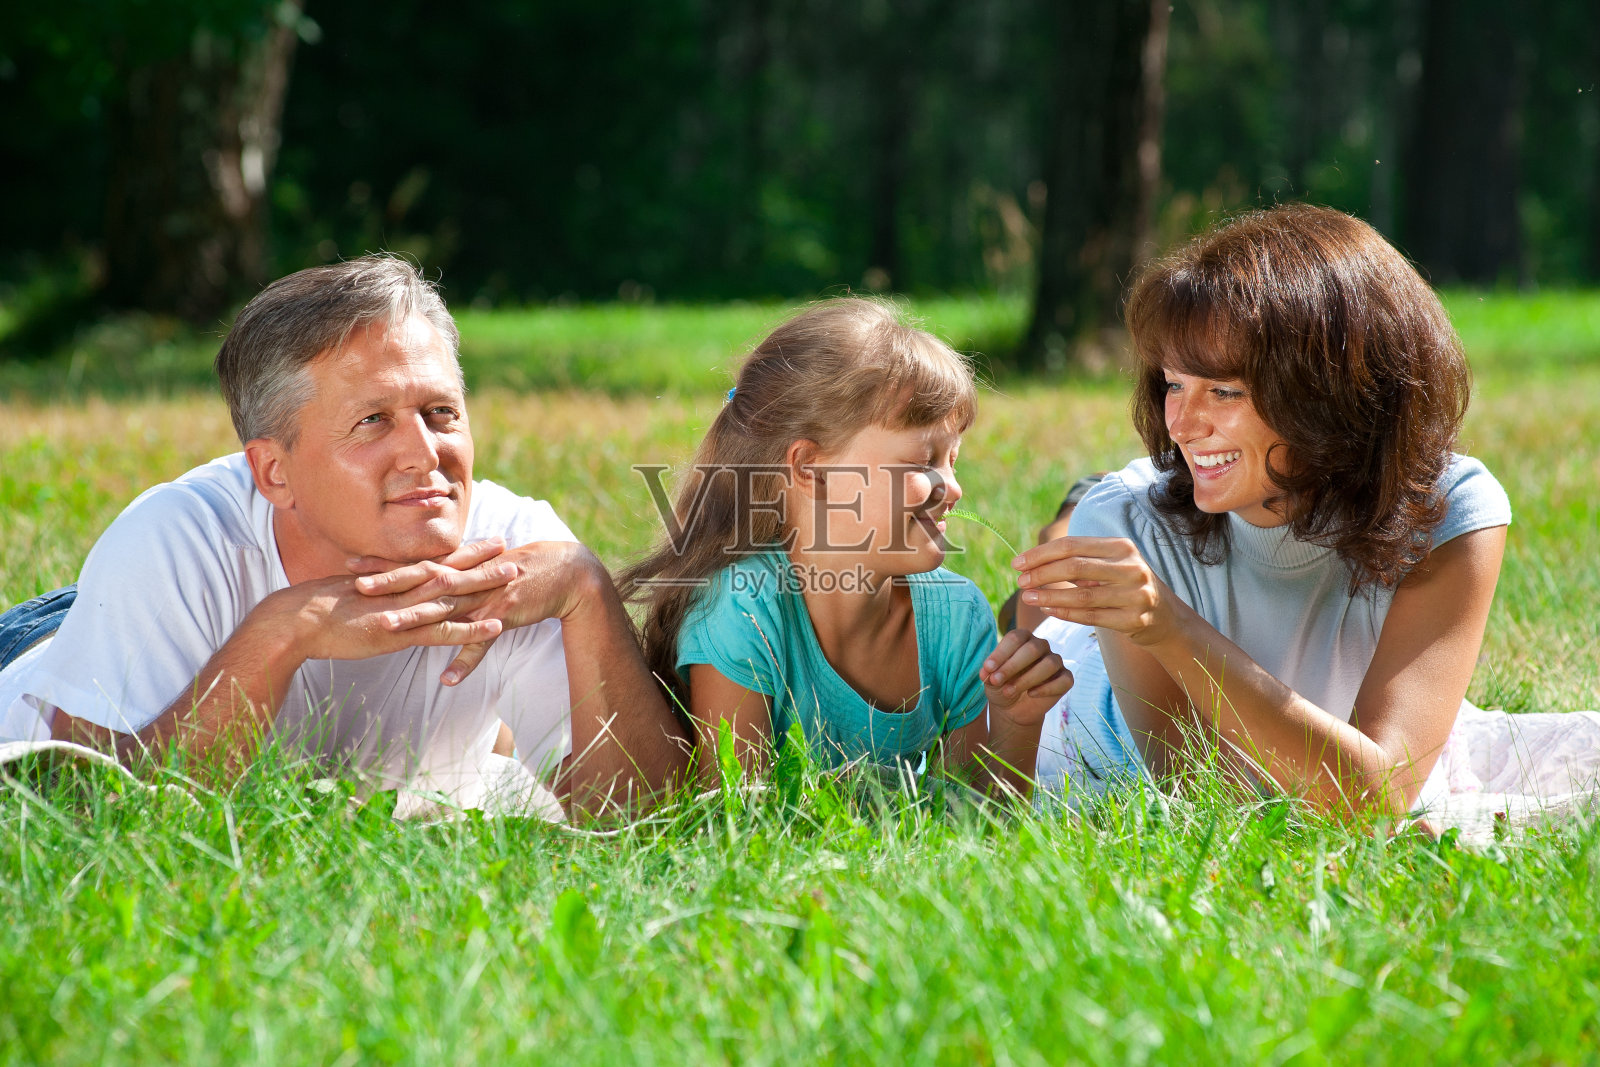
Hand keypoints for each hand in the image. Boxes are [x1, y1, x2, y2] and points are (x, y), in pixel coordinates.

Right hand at [264, 570, 505, 663]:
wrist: (298, 619)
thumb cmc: (317, 610)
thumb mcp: (351, 596)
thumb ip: (373, 593)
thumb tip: (381, 590)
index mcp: (392, 579)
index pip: (433, 561)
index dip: (460, 552)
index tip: (481, 542)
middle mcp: (404, 588)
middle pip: (450, 569)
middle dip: (480, 558)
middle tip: (509, 546)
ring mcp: (405, 609)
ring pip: (454, 593)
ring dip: (486, 584)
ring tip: (515, 574)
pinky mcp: (402, 633)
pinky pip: (445, 631)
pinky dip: (472, 628)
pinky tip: (496, 627)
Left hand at [350, 538, 605, 685]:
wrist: (563, 571)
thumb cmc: (523, 569)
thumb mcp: (485, 569)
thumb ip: (458, 576)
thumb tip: (434, 580)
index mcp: (460, 568)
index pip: (416, 564)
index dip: (385, 565)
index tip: (353, 563)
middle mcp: (468, 580)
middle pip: (423, 581)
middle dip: (390, 583)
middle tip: (357, 586)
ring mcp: (484, 599)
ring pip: (445, 609)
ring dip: (416, 618)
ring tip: (387, 626)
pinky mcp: (502, 617)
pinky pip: (481, 644)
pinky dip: (466, 661)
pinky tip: (448, 679)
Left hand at [980, 630, 1071, 726]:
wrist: (1012, 708)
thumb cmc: (1001, 686)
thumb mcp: (990, 680)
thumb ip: (988, 673)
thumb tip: (986, 671)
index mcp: (1023, 638)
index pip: (1015, 638)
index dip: (1001, 653)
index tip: (988, 669)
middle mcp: (1041, 646)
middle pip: (1032, 649)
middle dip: (1012, 666)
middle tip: (996, 680)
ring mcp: (1055, 661)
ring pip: (1049, 664)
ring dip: (1027, 679)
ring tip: (1009, 691)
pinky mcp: (1065, 679)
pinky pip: (1064, 680)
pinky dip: (1047, 688)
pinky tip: (1031, 694)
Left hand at [1013, 536, 1178, 646]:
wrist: (1168, 619)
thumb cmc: (1128, 588)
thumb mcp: (1112, 566)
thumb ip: (1082, 561)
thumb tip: (1034, 561)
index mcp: (1122, 547)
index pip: (1073, 545)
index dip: (1041, 554)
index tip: (1018, 563)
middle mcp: (1131, 567)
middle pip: (1075, 567)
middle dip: (1041, 574)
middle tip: (1019, 581)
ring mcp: (1135, 594)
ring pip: (1081, 595)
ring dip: (1049, 596)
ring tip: (1027, 597)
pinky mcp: (1134, 620)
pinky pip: (1091, 616)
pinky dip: (1065, 613)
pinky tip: (1047, 610)